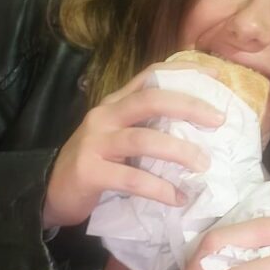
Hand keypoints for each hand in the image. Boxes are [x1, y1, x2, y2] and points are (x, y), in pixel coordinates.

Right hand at [43, 61, 224, 227]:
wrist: (50, 190)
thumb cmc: (98, 161)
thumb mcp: (122, 135)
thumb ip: (151, 125)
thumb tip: (201, 127)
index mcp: (117, 102)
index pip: (151, 75)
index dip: (184, 71)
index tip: (216, 73)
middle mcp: (105, 115)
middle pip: (150, 100)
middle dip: (189, 107)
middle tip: (219, 121)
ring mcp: (95, 142)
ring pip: (143, 139)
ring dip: (179, 151)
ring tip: (204, 165)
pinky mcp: (90, 171)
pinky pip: (131, 178)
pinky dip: (159, 189)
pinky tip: (178, 198)